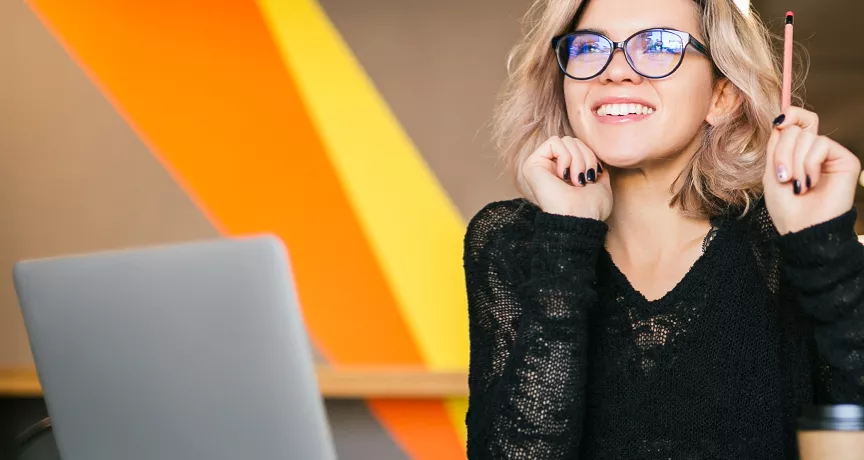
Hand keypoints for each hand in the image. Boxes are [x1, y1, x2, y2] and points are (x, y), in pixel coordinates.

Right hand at [522, 136, 612, 220]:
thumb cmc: (592, 208)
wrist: (581, 218)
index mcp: (564, 171)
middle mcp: (550, 167)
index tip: (592, 177)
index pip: (579, 146)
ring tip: (575, 180)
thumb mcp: (601, 184)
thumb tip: (596, 158)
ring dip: (577, 159)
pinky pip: (554, 142)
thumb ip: (596, 168)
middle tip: (583, 179)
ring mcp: (540, 165)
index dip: (590, 156)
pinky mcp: (531, 164)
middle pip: (573, 140)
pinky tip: (563, 175)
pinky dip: (565, 157)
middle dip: (585, 157)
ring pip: (565, 140)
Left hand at [764, 107, 860, 234]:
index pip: (797, 121)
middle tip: (783, 177)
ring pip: (807, 137)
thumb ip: (777, 145)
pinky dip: (809, 164)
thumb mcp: (772, 172)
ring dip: (794, 163)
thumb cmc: (786, 207)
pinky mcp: (846, 159)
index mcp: (797, 152)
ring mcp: (831, 154)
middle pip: (796, 129)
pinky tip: (810, 183)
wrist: (803, 228)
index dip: (790, 116)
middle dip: (782, 153)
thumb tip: (783, 119)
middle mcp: (815, 150)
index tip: (778, 124)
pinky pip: (822, 145)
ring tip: (797, 185)